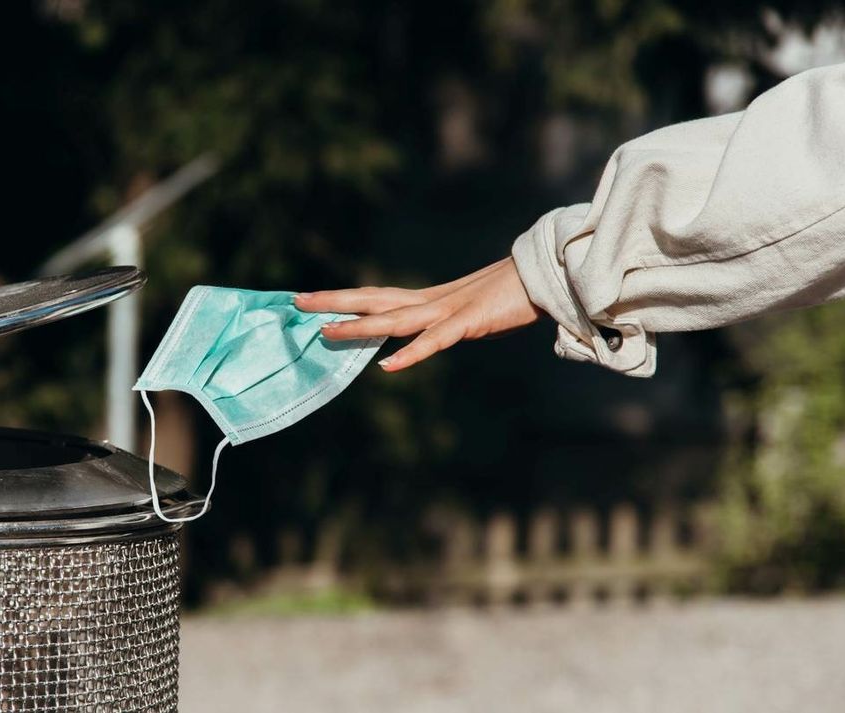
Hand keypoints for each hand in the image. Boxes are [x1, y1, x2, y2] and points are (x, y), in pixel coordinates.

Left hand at [294, 256, 540, 371]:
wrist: (548, 275)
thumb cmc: (512, 295)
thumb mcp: (469, 312)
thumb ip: (444, 324)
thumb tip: (426, 335)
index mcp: (429, 299)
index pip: (376, 296)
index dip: (343, 298)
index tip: (311, 299)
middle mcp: (431, 301)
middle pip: (373, 300)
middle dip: (334, 301)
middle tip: (296, 300)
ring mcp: (448, 311)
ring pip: (394, 320)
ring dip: (359, 327)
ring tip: (325, 332)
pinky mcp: (470, 322)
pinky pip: (435, 341)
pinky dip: (411, 353)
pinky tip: (388, 366)